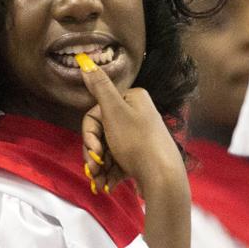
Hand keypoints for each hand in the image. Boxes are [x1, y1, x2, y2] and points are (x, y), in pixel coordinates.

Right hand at [76, 54, 185, 197]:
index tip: (93, 149)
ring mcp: (138, 138)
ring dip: (99, 166)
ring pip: (106, 149)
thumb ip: (99, 87)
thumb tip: (85, 61)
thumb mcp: (114, 111)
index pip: (96, 112)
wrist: (162, 179)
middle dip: (94, 153)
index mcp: (133, 99)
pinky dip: (109, 174)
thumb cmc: (137, 142)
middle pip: (100, 132)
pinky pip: (117, 162)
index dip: (90, 133)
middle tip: (93, 168)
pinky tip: (107, 186)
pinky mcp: (140, 157)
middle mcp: (137, 115)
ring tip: (99, 182)